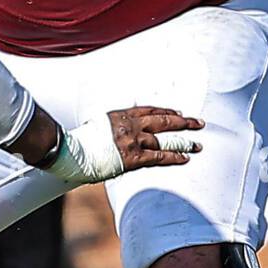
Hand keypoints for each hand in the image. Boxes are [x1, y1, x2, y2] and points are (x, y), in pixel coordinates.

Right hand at [45, 106, 203, 185]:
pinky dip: (173, 157)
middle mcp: (129, 124)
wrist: (69, 151)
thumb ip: (110, 127)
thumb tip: (115, 133)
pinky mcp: (133, 157)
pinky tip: (185, 157)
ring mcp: (132, 140)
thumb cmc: (77, 142)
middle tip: (198, 123)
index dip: (165, 111)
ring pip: (165, 139)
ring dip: (184, 142)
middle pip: (163, 120)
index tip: (177, 112)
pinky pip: (159, 156)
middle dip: (183, 122)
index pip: (149, 110)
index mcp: (120, 115)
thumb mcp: (95, 125)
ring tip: (198, 144)